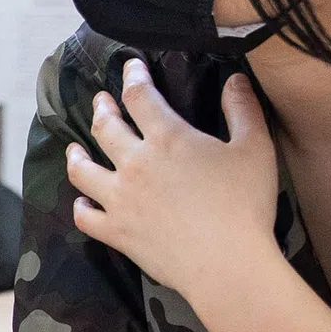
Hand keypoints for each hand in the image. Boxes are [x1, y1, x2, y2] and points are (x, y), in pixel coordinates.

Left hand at [63, 59, 282, 302]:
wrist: (227, 265)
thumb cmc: (245, 205)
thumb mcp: (255, 149)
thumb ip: (243, 110)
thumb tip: (234, 79)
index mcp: (168, 138)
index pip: (140, 96)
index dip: (132, 76)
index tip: (129, 67)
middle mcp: (135, 163)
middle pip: (106, 127)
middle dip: (102, 108)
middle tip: (101, 100)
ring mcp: (120, 199)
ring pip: (83, 170)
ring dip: (76, 154)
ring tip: (75, 147)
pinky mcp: (116, 232)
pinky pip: (86, 216)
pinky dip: (81, 206)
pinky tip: (82, 201)